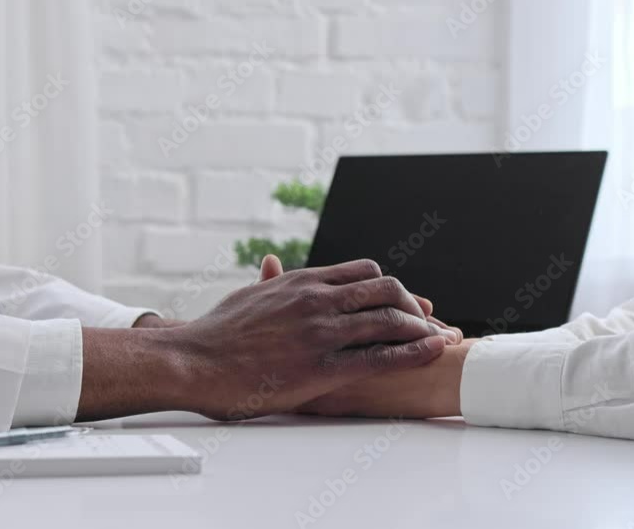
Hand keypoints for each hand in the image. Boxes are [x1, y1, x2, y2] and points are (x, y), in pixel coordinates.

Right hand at [78, 259, 454, 421]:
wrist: (193, 361)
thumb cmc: (217, 333)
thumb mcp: (248, 295)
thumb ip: (271, 280)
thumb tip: (274, 266)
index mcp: (302, 280)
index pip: (364, 271)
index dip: (390, 286)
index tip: (403, 301)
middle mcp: (316, 298)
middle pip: (385, 289)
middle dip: (412, 305)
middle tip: (428, 320)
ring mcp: (320, 331)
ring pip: (389, 319)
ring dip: (421, 327)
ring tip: (441, 337)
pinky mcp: (321, 366)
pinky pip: (380, 356)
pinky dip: (413, 352)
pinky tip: (433, 351)